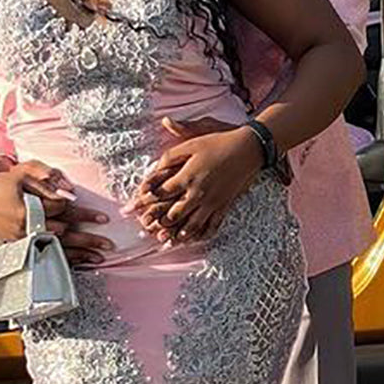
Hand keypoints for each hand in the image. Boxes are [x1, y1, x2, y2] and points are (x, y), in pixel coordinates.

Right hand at [0, 159, 113, 264]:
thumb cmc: (2, 181)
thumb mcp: (23, 171)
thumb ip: (46, 176)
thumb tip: (70, 190)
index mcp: (28, 211)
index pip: (61, 212)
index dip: (83, 214)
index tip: (103, 218)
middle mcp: (26, 229)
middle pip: (64, 236)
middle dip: (88, 240)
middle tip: (109, 245)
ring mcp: (22, 241)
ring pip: (55, 250)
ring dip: (79, 254)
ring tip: (100, 258)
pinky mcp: (19, 247)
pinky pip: (45, 255)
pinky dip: (63, 260)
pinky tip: (79, 263)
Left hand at [125, 117, 261, 241]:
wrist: (249, 148)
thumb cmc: (219, 142)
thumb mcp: (193, 142)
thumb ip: (171, 155)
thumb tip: (154, 165)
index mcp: (188, 176)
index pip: (161, 193)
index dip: (145, 200)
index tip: (134, 206)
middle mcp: (198, 193)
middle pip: (174, 214)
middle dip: (158, 222)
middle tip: (146, 228)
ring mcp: (212, 202)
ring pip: (192, 225)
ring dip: (177, 234)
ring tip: (165, 241)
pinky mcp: (224, 206)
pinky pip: (212, 225)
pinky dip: (201, 235)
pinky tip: (193, 240)